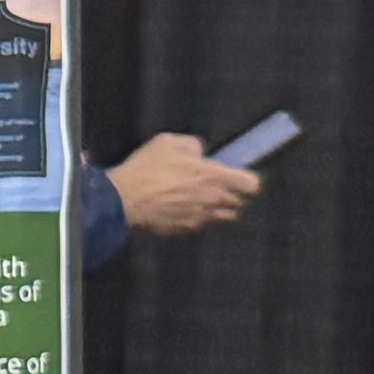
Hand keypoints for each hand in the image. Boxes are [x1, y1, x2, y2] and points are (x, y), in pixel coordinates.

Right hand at [108, 133, 262, 236]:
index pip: (251, 185)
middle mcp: (212, 201)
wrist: (122, 202)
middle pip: (239, 203)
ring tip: (196, 198)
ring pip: (221, 217)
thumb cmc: (145, 171)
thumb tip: (200, 152)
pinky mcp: (185, 231)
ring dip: (216, 208)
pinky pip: (200, 224)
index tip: (239, 177)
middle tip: (213, 185)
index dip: (247, 180)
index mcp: (213, 177)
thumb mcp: (167, 143)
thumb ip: (191, 144)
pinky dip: (195, 217)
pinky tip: (178, 207)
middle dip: (230, 194)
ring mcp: (199, 218)